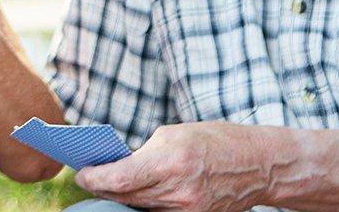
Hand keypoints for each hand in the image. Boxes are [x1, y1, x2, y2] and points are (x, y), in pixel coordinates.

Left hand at [75, 122, 274, 210]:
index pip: (121, 179)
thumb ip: (145, 152)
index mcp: (171, 162)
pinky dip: (145, 203)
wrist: (257, 164)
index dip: (95, 178)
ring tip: (107, 184)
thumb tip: (119, 165)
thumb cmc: (215, 140)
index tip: (81, 173)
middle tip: (88, 176)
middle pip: (127, 197)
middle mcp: (178, 192)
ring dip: (123, 196)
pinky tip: (136, 193)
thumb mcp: (175, 134)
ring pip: (141, 207)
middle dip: (104, 187)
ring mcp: (187, 210)